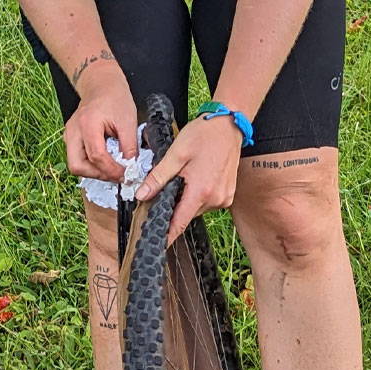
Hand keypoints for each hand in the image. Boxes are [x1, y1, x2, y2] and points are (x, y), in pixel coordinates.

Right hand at [64, 66, 137, 184]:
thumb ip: (129, 146)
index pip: (96, 156)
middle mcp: (73, 130)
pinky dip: (91, 164)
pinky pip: (78, 157)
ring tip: (112, 167)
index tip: (126, 175)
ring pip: (75, 164)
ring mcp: (69, 134)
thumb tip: (131, 168)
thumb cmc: (114, 97)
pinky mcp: (71, 137)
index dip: (112, 170)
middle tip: (116, 174)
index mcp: (88, 123)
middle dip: (97, 175)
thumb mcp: (128, 120)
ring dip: (94, 171)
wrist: (101, 83)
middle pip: (77, 165)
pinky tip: (106, 159)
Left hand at [134, 115, 242, 245]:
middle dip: (174, 206)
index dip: (167, 235)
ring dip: (187, 199)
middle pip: (186, 214)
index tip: (157, 244)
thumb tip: (142, 195)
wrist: (228, 125)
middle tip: (166, 189)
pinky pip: (207, 202)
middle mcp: (215, 199)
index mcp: (200, 191)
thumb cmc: (204, 134)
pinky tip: (197, 177)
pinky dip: (198, 195)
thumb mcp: (176, 154)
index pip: (179, 223)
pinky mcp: (228, 195)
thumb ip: (158, 177)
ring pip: (196, 208)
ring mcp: (224, 198)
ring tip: (186, 176)